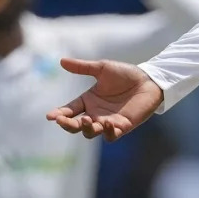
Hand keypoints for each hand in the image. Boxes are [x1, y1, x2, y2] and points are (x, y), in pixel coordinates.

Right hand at [46, 59, 163, 141]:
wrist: (148, 80)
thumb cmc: (125, 74)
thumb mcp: (102, 68)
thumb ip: (82, 67)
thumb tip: (61, 61)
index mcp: (88, 100)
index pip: (69, 110)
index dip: (59, 114)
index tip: (50, 116)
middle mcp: (95, 113)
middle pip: (76, 126)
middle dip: (67, 125)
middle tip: (62, 120)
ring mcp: (107, 122)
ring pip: (90, 133)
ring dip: (86, 128)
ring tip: (87, 119)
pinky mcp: (121, 127)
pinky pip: (110, 136)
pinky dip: (106, 132)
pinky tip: (106, 123)